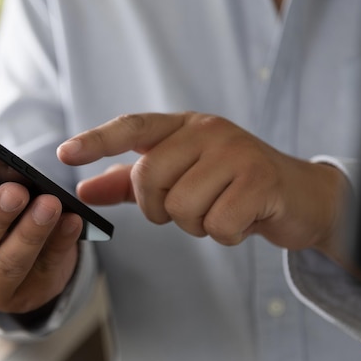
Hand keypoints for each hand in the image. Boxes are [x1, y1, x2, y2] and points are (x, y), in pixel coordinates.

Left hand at [57, 112, 347, 254]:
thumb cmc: (230, 185)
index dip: (96, 140)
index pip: (132, 128)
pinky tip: (242, 218)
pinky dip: (225, 234)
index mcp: (183, 126)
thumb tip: (84, 189)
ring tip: (221, 208)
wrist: (297, 195)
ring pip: (181, 206)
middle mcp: (207, 131)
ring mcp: (236, 151)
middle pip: (149, 177)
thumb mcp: (180, 177)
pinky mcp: (260, 179)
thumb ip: (130, 183)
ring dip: (197, 223)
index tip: (64, 155)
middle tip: (188, 207)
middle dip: (160, 208)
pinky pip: (217, 224)